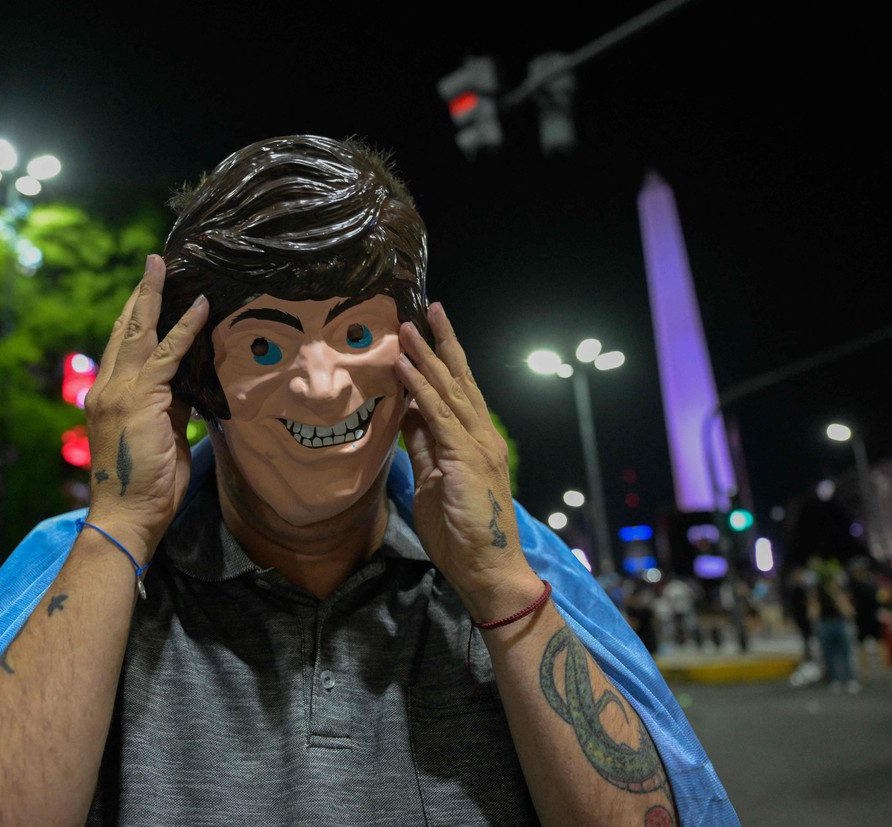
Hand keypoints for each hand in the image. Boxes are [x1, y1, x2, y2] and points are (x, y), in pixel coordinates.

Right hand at [83, 255, 208, 559]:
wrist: (127, 516)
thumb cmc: (146, 487)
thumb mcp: (162, 437)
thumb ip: (171, 406)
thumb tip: (190, 383)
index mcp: (108, 397)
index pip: (123, 348)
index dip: (136, 318)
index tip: (148, 293)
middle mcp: (106, 388)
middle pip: (124, 331)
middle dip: (140, 296)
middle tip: (154, 264)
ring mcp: (118, 392)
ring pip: (140, 333)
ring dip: (154, 296)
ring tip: (164, 267)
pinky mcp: (140, 399)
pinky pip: (167, 355)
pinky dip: (185, 328)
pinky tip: (200, 306)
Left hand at [394, 302, 539, 618]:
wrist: (487, 569)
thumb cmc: (461, 533)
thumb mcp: (433, 481)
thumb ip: (423, 447)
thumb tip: (406, 414)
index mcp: (475, 440)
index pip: (459, 390)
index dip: (444, 359)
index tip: (428, 330)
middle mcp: (481, 435)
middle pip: (459, 379)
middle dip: (441, 343)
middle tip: (426, 308)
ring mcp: (476, 445)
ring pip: (448, 390)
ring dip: (425, 357)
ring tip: (407, 328)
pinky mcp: (464, 458)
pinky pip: (438, 416)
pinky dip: (420, 390)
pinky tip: (404, 369)